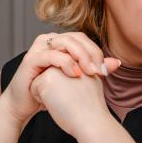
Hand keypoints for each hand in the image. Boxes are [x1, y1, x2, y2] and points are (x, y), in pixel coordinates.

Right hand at [1, 32, 119, 125]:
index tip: (106, 70)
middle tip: (99, 70)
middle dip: (91, 54)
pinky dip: (65, 63)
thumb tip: (116, 63)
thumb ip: (93, 69)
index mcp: (60, 43)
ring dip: (80, 56)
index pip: (83, 39)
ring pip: (64, 43)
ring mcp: (39, 48)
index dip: (96, 52)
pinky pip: (51, 55)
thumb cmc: (50, 92)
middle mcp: (49, 41)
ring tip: (90, 72)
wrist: (25, 104)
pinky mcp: (30, 59)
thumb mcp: (75, 79)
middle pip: (75, 38)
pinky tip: (75, 74)